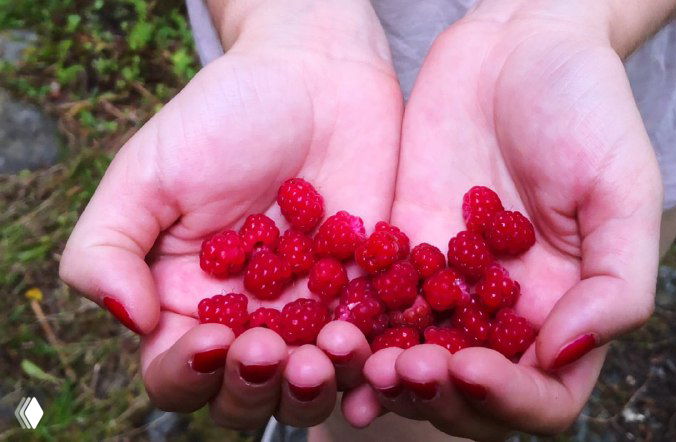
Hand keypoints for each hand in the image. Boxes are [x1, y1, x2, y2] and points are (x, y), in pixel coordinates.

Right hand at [60, 0, 399, 429]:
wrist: (317, 78)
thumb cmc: (222, 119)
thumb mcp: (145, 174)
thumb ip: (108, 250)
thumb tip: (130, 320)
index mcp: (184, 302)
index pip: (174, 375)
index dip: (188, 374)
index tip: (212, 338)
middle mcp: (248, 320)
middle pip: (246, 397)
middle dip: (258, 387)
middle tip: (273, 347)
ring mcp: (311, 314)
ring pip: (311, 387)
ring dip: (316, 385)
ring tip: (328, 348)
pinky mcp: (367, 296)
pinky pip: (371, 350)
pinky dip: (369, 366)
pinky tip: (370, 354)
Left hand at [363, 0, 661, 437]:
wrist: (516, 45)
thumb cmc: (587, 108)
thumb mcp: (623, 189)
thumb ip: (616, 281)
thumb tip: (564, 354)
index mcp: (565, 307)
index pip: (543, 396)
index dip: (509, 399)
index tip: (470, 367)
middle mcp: (503, 309)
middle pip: (469, 393)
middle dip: (435, 395)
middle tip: (400, 369)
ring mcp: (448, 283)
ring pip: (414, 360)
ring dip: (383, 375)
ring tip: (354, 363)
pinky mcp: (400, 250)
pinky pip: (373, 306)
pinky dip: (351, 332)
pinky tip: (325, 339)